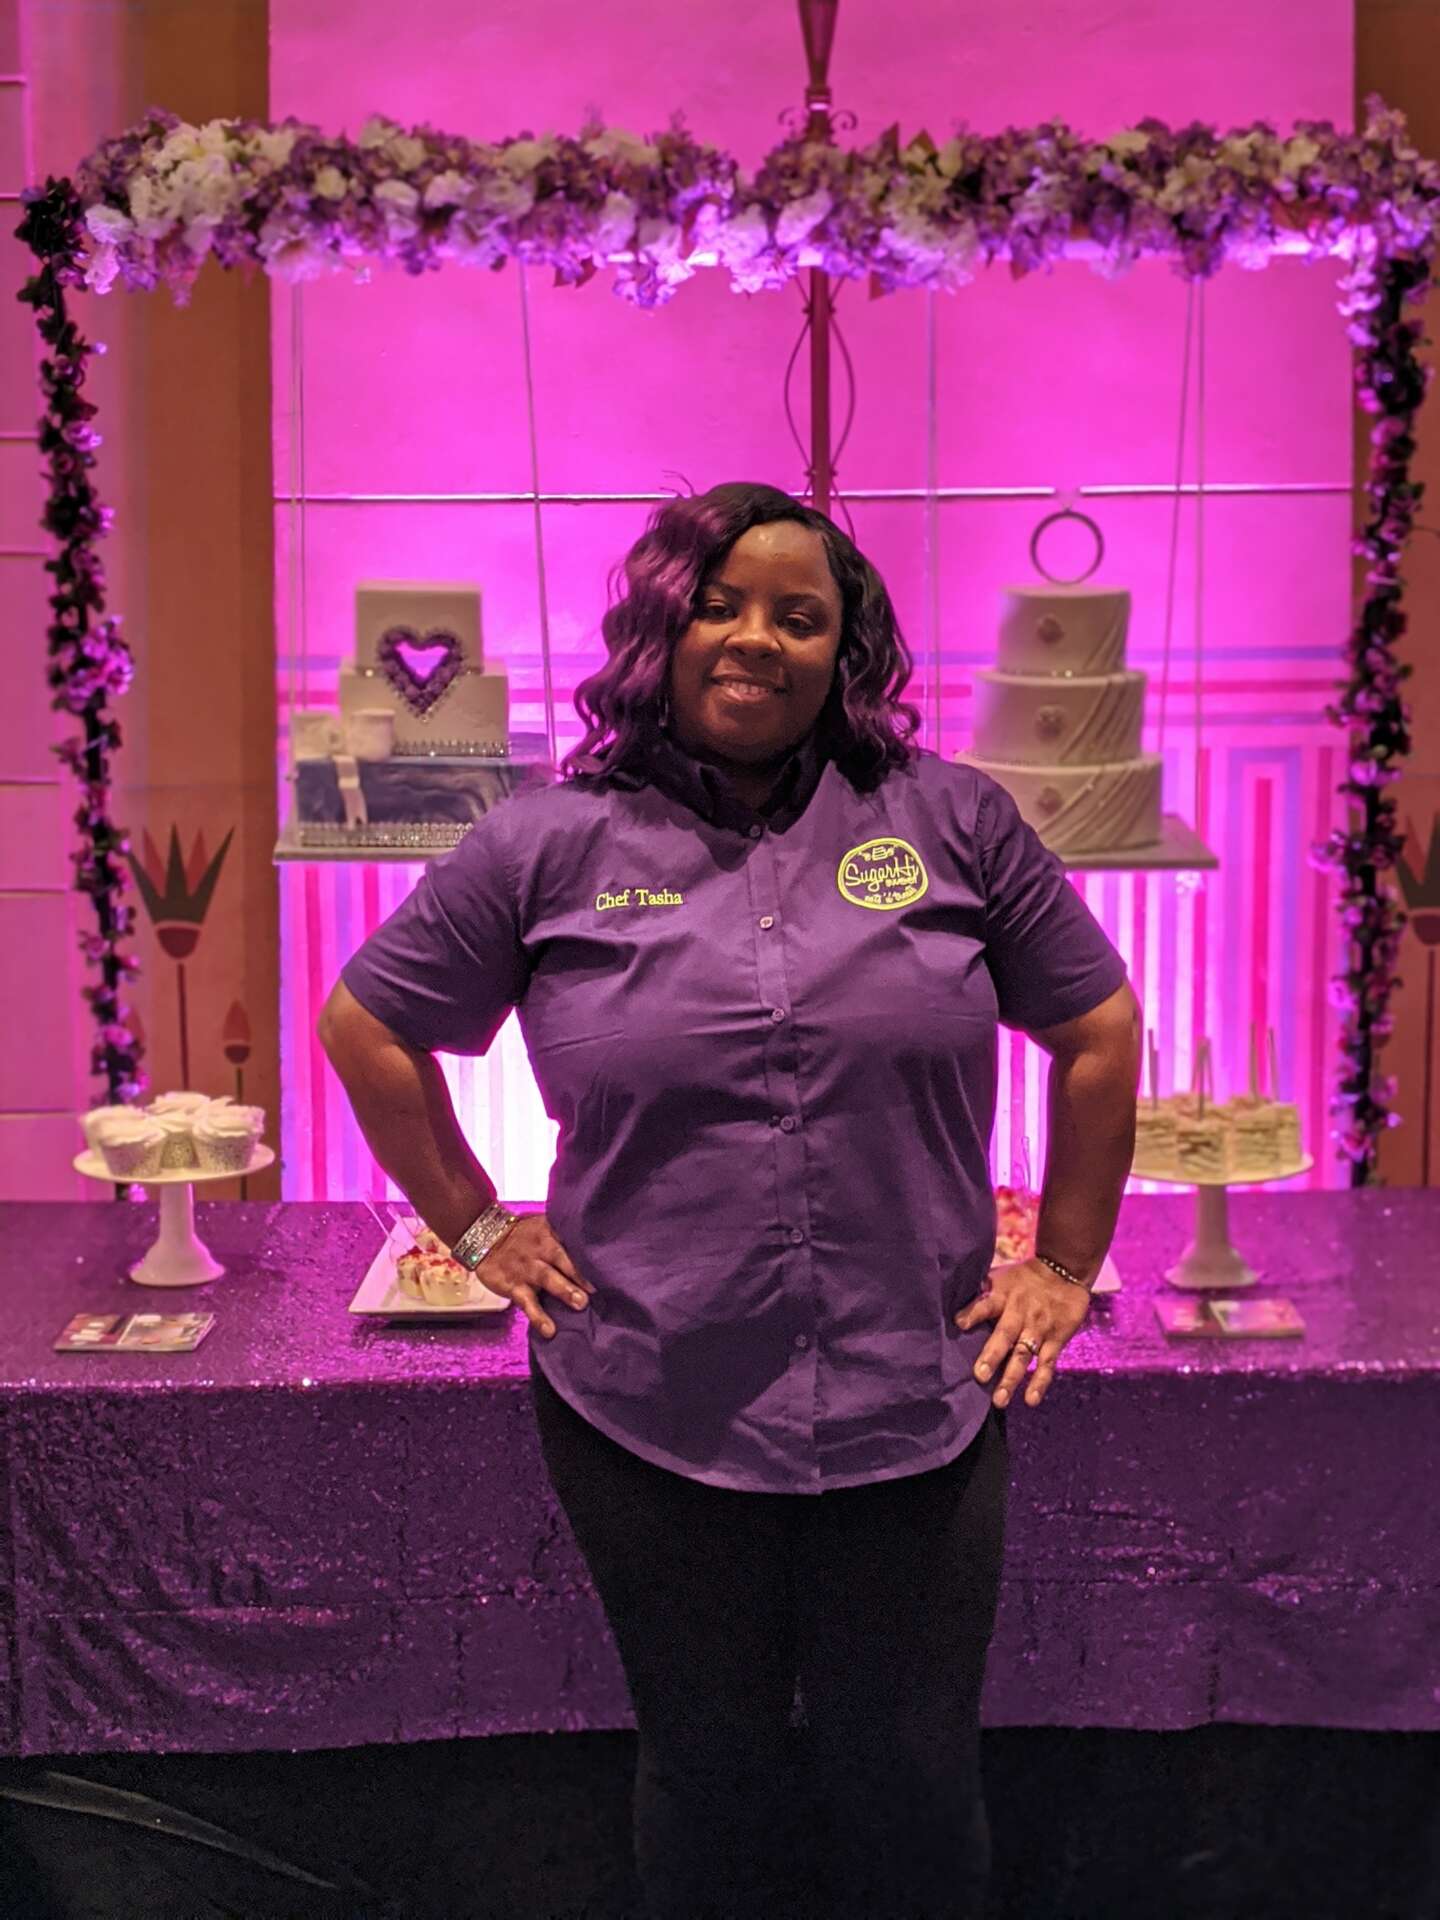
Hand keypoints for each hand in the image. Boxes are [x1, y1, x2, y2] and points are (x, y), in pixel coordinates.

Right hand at [476, 1214, 592, 1338]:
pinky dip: (538, 1316)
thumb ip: (566, 1234)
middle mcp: (540, 1248)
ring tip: (580, 1304)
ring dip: (564, 1290)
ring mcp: (526, 1268)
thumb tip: (599, 1245)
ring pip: (547, 1278)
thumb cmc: (521, 1234)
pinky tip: (549, 1330)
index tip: (609, 1260)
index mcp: (550, 1231)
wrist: (483, 1236)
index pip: (572, 1238)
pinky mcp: (514, 1286)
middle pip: (562, 1258)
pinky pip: (527, 1302)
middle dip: (581, 1272)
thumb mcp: (542, 1225)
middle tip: (599, 1286)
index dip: (589, 1249)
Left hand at [953, 1257, 1091, 1409]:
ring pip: (1024, 1355)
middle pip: (1005, 1335)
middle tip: (980, 1376)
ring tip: (1000, 1400)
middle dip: (992, 1355)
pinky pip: (1047, 1364)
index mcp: (1003, 1297)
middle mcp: (1020, 1314)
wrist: (1064, 1272)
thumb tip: (950, 1301)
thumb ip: (980, 1291)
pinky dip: (1040, 1383)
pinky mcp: (1056, 1340)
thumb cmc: (1023, 1278)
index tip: (959, 1323)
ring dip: (1012, 1378)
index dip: (973, 1312)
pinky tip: (1030, 1400)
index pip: (986, 1304)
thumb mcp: (1001, 1278)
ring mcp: (1038, 1329)